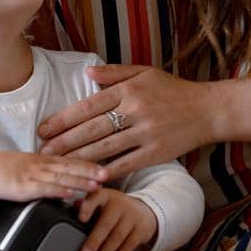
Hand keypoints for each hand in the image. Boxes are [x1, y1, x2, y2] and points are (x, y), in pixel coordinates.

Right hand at [0, 150, 105, 204]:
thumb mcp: (22, 165)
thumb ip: (38, 169)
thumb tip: (53, 176)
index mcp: (40, 160)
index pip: (68, 161)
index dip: (87, 164)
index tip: (103, 167)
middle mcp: (39, 165)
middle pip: (69, 167)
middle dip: (90, 172)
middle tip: (108, 175)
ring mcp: (32, 175)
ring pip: (61, 178)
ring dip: (80, 181)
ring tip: (97, 186)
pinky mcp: (23, 187)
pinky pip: (45, 189)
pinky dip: (60, 191)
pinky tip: (71, 194)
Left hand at [37, 64, 210, 179]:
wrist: (207, 110)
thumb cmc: (173, 90)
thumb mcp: (145, 72)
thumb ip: (115, 72)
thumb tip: (87, 73)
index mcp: (129, 90)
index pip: (88, 106)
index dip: (63, 119)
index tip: (44, 129)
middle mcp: (135, 111)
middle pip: (91, 129)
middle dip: (63, 142)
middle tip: (43, 151)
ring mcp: (146, 134)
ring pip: (105, 148)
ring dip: (78, 158)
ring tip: (58, 165)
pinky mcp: (156, 153)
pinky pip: (126, 164)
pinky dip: (107, 171)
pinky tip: (89, 177)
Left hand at [75, 188, 156, 250]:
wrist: (143, 210)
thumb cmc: (115, 208)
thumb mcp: (102, 201)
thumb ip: (87, 204)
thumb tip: (74, 205)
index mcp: (106, 195)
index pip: (96, 197)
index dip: (88, 207)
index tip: (81, 219)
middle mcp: (120, 203)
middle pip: (106, 223)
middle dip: (95, 241)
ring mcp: (133, 216)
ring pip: (118, 237)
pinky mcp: (142, 229)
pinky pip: (129, 244)